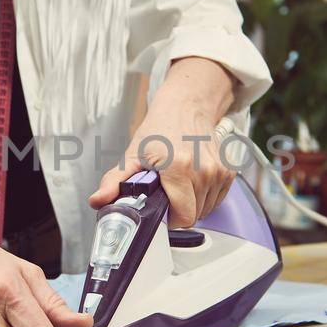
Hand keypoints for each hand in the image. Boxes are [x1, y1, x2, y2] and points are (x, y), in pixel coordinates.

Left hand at [90, 115, 235, 228]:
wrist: (185, 105)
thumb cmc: (160, 128)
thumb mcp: (132, 154)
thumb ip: (113, 181)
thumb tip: (98, 201)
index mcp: (179, 168)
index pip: (184, 217)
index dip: (171, 221)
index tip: (162, 210)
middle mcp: (203, 170)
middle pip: (195, 215)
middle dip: (179, 211)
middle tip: (167, 194)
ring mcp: (219, 171)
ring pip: (207, 209)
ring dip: (193, 204)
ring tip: (179, 184)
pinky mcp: (228, 171)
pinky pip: (217, 199)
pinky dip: (205, 196)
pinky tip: (192, 181)